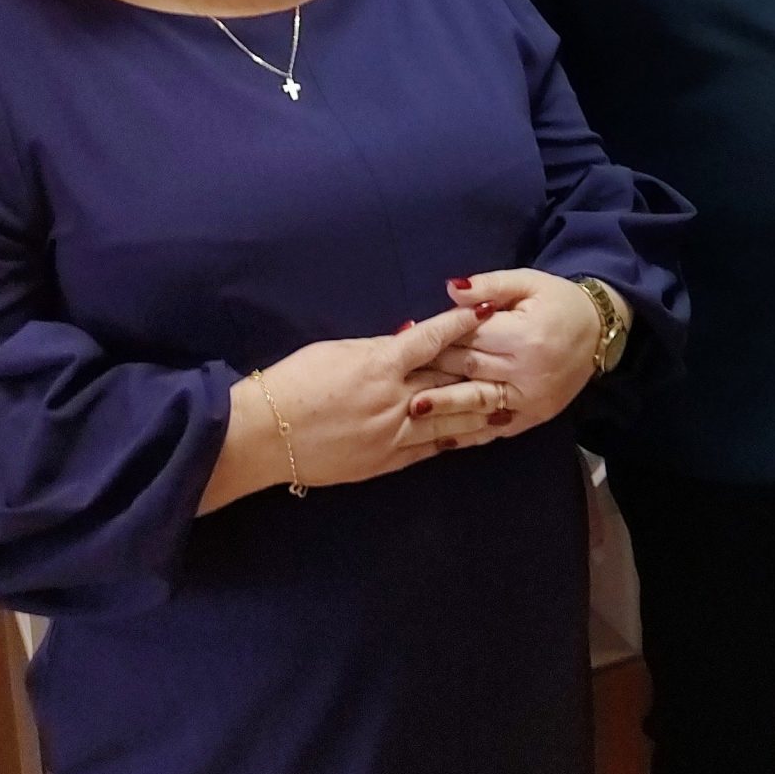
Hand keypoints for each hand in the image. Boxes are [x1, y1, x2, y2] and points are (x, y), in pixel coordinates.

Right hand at [208, 307, 489, 508]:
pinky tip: (470, 435)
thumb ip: (376, 349)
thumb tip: (405, 340)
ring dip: (478, 411)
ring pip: (449, 420)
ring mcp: (393, 434)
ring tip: (506, 404)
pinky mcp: (385, 461)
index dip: (460, 325)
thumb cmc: (292, 384)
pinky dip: (450, 440)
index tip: (485, 312)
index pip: (430, 339)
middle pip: (448, 381)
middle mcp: (395, 400)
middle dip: (479, 370)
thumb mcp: (335, 352)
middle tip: (511, 361)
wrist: (263, 436)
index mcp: (380, 365)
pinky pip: (428, 450)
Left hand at [418, 269, 604, 432]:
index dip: (435, 337)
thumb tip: (450, 289)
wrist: (601, 331)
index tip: (402, 338)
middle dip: (430, 371)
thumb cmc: (559, 301)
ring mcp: (531, 399)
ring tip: (410, 411)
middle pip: (468, 370)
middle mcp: (527, 371)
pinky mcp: (534, 417)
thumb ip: (490, 285)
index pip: (470, 336)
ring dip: (443, 406)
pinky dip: (469, 433)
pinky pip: (495, 428)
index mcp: (524, 335)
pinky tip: (442, 436)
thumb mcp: (528, 281)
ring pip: (477, 403)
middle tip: (394, 376)